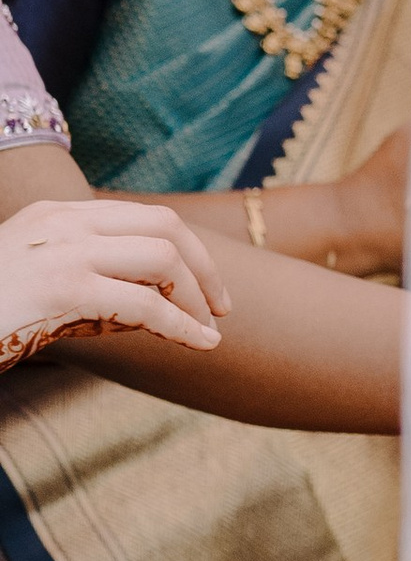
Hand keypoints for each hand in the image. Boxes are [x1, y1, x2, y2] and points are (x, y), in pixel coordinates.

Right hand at [0, 195, 227, 373]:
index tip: (207, 288)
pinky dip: (184, 326)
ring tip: (210, 331)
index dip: (189, 250)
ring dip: (198, 298)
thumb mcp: (36, 278)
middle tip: (223, 309)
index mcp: (57, 214)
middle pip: (166, 227)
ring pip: (163, 259)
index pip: (145, 217)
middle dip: (206, 267)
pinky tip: (202, 345)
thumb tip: (150, 304)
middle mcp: (64, 222)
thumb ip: (84, 275)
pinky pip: (146, 304)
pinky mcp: (64, 287)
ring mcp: (64, 250)